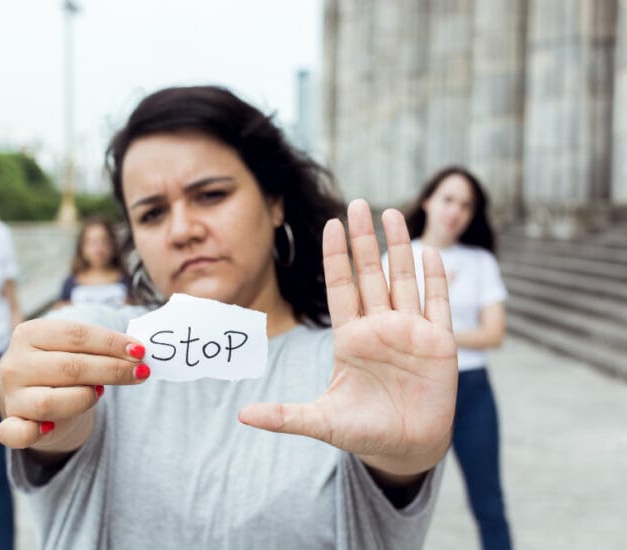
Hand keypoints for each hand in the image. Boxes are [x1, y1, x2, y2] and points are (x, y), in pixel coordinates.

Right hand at [0, 318, 148, 451]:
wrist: (33, 394)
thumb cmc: (62, 365)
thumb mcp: (76, 349)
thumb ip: (100, 348)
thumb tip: (138, 353)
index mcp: (30, 333)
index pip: (76, 335)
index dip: (112, 343)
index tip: (140, 351)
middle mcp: (15, 363)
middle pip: (70, 367)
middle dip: (112, 370)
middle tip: (141, 372)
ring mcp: (12, 396)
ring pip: (50, 402)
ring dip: (84, 398)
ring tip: (99, 393)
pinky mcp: (10, 424)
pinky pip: (16, 433)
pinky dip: (32, 432)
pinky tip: (50, 428)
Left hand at [239, 199, 456, 478]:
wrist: (404, 449)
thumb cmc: (362, 432)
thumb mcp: (320, 422)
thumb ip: (284, 416)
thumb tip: (242, 417)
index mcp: (351, 338)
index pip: (341, 287)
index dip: (336, 257)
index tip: (330, 225)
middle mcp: (380, 327)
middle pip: (371, 274)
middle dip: (365, 240)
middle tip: (358, 204)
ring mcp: (411, 332)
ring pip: (404, 280)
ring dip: (401, 247)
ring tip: (393, 214)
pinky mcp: (439, 344)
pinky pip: (437, 304)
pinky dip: (436, 279)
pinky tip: (430, 253)